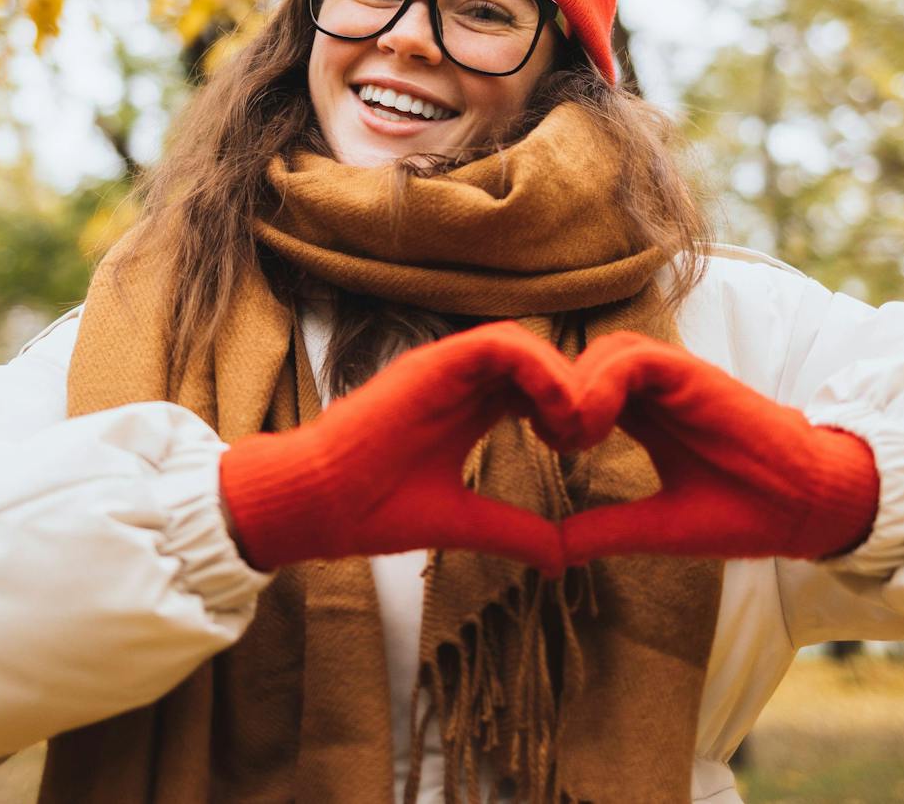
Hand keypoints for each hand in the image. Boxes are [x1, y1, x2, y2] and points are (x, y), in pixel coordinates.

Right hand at [218, 321, 602, 572]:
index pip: (533, 386)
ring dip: (559, 378)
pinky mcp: (432, 365)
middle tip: (587, 436)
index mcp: (465, 408)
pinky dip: (537, 367)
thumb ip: (513, 532)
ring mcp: (444, 368)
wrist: (317, 507)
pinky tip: (554, 409)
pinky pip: (499, 344)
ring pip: (522, 343)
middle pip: (534, 360)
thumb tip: (561, 561)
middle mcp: (457, 380)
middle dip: (570, 390)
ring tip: (574, 425)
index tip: (579, 448)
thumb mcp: (463, 523)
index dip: (567, 407)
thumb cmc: (374, 511)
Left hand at [559, 332, 878, 567]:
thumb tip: (552, 553)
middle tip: (548, 439)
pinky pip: (633, 358)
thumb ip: (606, 530)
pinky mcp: (694, 374)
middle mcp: (657, 389)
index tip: (541, 445)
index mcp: (647, 415)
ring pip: (603, 350)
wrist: (807, 506)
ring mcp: (676, 378)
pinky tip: (593, 426)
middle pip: (585, 361)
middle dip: (555, 392)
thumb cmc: (744, 514)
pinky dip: (602, 383)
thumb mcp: (658, 525)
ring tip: (570, 438)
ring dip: (575, 388)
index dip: (552, 407)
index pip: (583, 389)